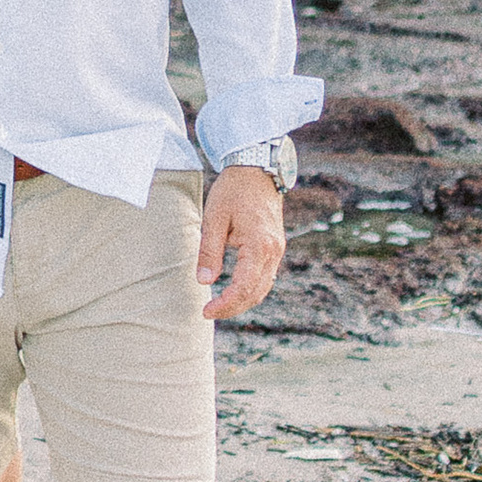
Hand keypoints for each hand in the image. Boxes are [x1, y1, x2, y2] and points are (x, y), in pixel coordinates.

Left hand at [197, 165, 283, 321]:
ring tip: (219, 306)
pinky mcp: (274, 247)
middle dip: (233, 307)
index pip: (244, 287)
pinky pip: (265, 276)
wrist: (257, 170)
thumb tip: (204, 281)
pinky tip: (234, 291)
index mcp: (260, 245)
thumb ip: (210, 251)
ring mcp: (277, 250)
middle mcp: (273, 251)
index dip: (225, 304)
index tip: (206, 310)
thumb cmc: (233, 190)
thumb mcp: (214, 218)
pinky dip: (250, 289)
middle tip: (209, 312)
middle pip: (256, 293)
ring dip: (242, 301)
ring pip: (263, 287)